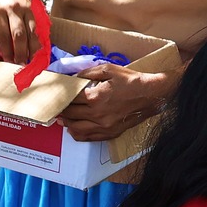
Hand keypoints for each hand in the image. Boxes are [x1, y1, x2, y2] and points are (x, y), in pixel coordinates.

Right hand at [0, 0, 38, 63]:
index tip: (33, 59)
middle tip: (21, 64)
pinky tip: (0, 52)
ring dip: (7, 52)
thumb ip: (31, 23)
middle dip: (20, 52)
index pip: (32, 31)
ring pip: (3, 36)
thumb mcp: (27, 5)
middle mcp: (13, 9)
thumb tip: (36, 48)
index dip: (33, 47)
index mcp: (27, 7)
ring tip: (10, 61)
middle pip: (18, 35)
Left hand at [57, 63, 171, 140]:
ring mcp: (103, 126)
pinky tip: (74, 127)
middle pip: (69, 114)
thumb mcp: (108, 69)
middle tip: (56, 105)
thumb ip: (87, 73)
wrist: (151, 95)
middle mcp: (97, 114)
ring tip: (62, 117)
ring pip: (75, 128)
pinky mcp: (109, 133)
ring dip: (66, 122)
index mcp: (95, 97)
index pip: (69, 99)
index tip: (55, 95)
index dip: (60, 96)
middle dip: (61, 109)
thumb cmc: (130, 81)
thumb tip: (72, 78)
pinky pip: (87, 137)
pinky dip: (77, 133)